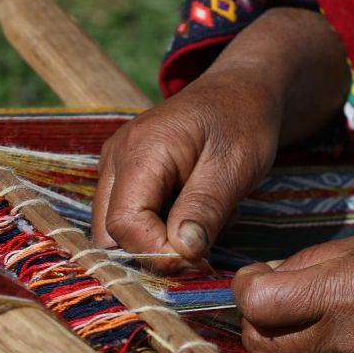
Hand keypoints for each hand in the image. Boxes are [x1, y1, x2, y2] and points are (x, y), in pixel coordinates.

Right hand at [92, 7, 347, 262]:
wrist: (239, 92)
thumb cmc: (242, 122)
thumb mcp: (235, 166)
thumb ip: (205, 209)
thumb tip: (182, 253)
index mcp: (140, 152)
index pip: (125, 224)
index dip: (159, 253)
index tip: (200, 260)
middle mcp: (116, 160)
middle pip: (111, 233)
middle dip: (155, 252)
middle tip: (204, 247)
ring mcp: (115, 168)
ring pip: (117, 232)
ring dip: (158, 243)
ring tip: (202, 221)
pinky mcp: (125, 177)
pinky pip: (130, 219)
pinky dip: (160, 230)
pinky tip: (194, 213)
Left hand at [233, 229, 353, 352]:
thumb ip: (305, 264)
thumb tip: (260, 279)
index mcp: (342, 293)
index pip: (257, 304)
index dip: (245, 287)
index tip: (256, 276)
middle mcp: (344, 340)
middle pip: (261, 341)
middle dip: (257, 318)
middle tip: (279, 296)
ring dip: (292, 335)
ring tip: (327, 310)